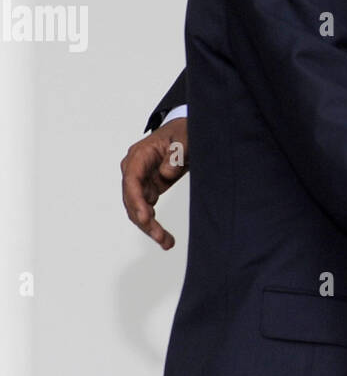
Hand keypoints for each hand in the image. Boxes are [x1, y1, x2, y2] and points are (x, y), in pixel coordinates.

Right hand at [120, 117, 189, 249]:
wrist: (186, 134)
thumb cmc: (183, 133)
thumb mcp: (185, 139)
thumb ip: (176, 154)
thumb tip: (165, 173)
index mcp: (139, 155)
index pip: (131, 181)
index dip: (137, 201)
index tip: (146, 218)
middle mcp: (134, 170)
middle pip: (132, 200)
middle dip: (144, 221)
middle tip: (161, 238)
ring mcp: (140, 181)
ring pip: (137, 209)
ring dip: (149, 228)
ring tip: (167, 243)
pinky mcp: (149, 189)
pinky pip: (146, 210)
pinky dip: (154, 224)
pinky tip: (164, 237)